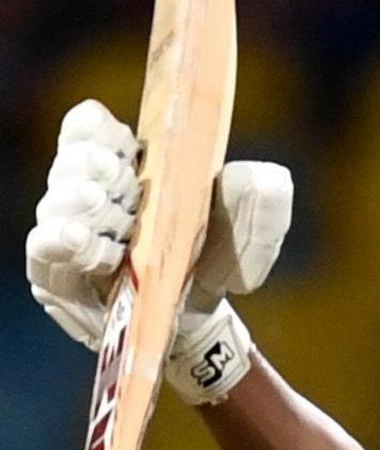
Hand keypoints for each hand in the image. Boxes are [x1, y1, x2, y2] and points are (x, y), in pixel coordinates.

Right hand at [25, 100, 289, 402]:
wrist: (200, 320)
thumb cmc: (215, 261)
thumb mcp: (252, 230)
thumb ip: (262, 200)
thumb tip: (266, 176)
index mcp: (130, 166)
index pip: (91, 128)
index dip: (98, 130)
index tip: (125, 147)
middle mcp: (90, 192)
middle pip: (72, 163)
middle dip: (93, 169)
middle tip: (123, 183)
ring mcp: (69, 232)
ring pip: (55, 205)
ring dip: (80, 207)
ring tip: (112, 217)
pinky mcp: (56, 274)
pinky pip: (44, 252)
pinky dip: (60, 242)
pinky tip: (80, 239)